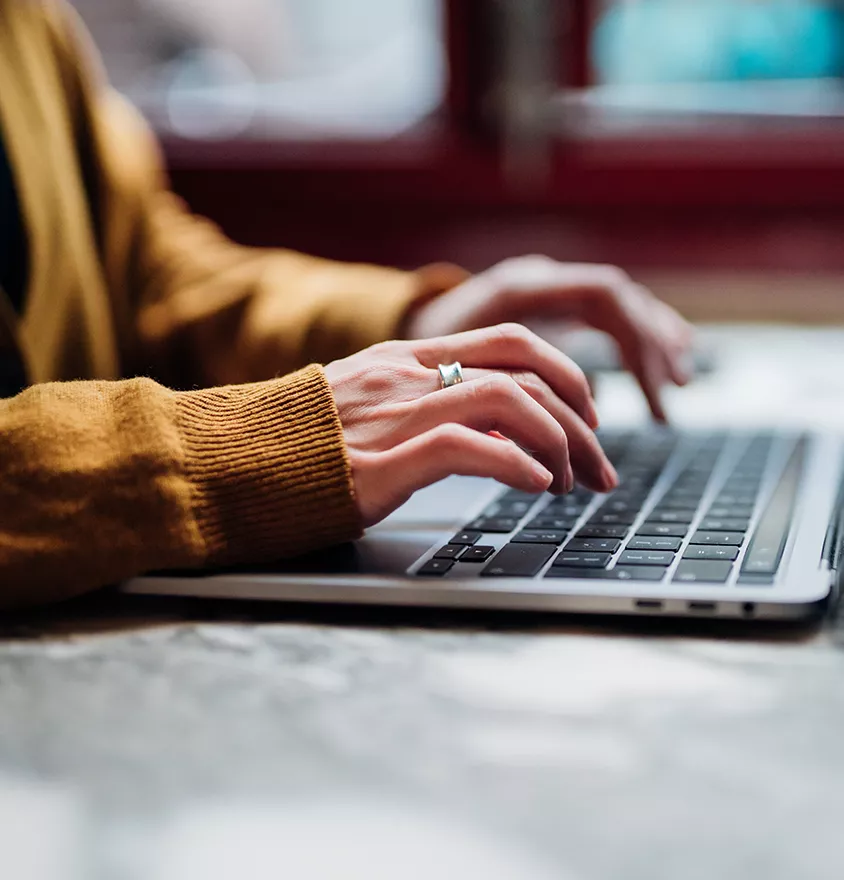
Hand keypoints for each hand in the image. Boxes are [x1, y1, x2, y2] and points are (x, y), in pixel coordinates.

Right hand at [324, 324, 617, 526]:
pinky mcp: (382, 461)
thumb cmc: (302, 443)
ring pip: (510, 402)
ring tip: (569, 483)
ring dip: (558, 444)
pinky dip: (516, 465)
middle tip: (599, 464)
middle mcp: (410, 375)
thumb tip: (497, 427)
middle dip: (581, 417)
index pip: (513, 342)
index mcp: (410, 358)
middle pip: (527, 368)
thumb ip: (428, 402)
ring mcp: (396, 413)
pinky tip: (536, 487)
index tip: (586, 419)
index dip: (566, 376)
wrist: (232, 462)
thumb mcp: (369, 404)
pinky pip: (468, 447)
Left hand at [405, 256, 693, 421]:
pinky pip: (605, 317)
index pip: (603, 296)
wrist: (395, 327)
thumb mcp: (451, 374)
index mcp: (520, 286)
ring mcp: (545, 289)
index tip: (649, 393)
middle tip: (670, 399)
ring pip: (617, 306)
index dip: (633, 344)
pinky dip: (635, 339)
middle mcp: (539, 279)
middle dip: (650, 350)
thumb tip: (550, 443)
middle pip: (619, 301)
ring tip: (680, 382)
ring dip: (652, 343)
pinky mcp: (547, 308)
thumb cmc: (417, 356)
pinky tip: (660, 362)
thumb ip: (500, 394)